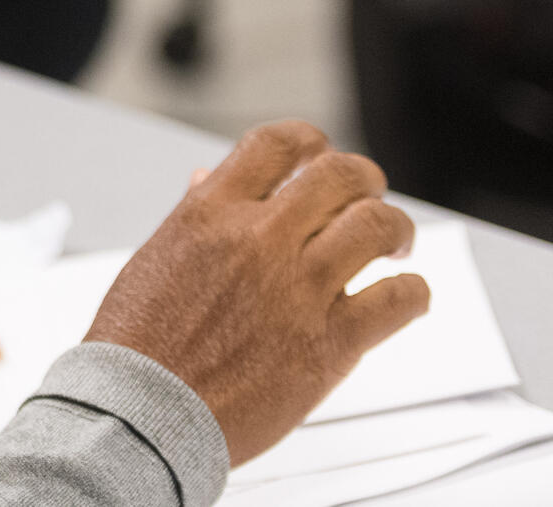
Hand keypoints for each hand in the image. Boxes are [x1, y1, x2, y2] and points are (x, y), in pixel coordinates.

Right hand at [86, 121, 429, 466]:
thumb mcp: (158, 257)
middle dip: (364, 179)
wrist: (142, 411)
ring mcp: (298, 288)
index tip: (320, 155)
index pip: (278, 143)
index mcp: (210, 213)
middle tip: (368, 197)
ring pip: (378, 225)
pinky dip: (413, 293)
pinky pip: (399, 300)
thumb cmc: (139, 344)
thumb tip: (209, 179)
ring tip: (394, 243)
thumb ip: (195, 214)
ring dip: (396, 228)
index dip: (311, 141)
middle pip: (340, 174)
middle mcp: (259, 239)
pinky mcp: (331, 342)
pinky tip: (404, 297)